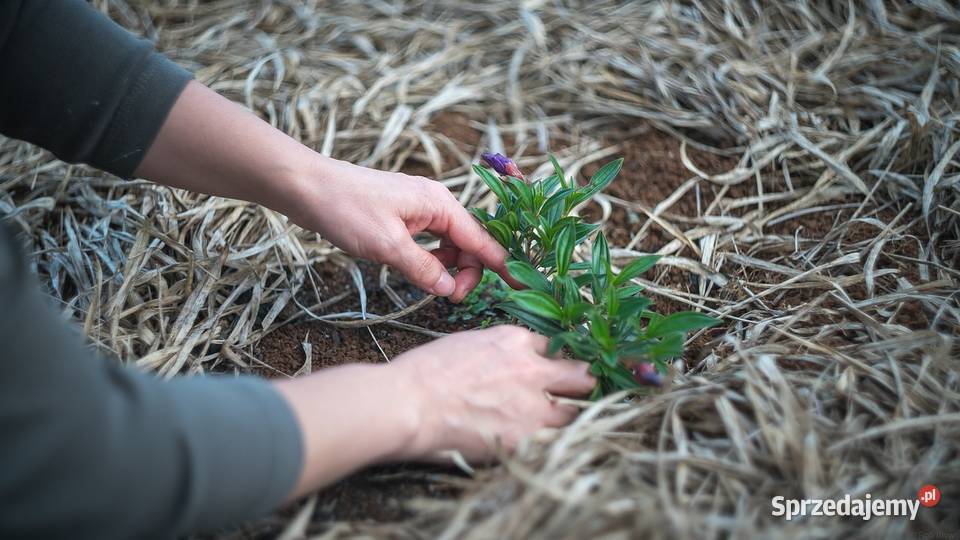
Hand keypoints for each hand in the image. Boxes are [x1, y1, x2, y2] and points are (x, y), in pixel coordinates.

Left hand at [284, 156, 513, 301]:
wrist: (308, 186)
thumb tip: (450, 290)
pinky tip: (418, 272)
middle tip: (450, 298)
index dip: (502, 266)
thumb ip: (424, 269)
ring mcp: (419, 209)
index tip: (522, 287)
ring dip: (447, 267)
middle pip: (469, 244)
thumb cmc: (347, 209)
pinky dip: (430, 259)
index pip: (482, 240)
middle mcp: (436, 204)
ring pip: (449, 244)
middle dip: (467, 272)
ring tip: (433, 287)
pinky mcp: (403, 217)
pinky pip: (430, 242)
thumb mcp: (388, 246)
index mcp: (441, 204)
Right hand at [390, 325, 595, 460]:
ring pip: (574, 412)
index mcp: (515, 341)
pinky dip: (546, 444)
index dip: (551, 362)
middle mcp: (532, 369)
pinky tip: (534, 445)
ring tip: (552, 425)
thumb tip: (508, 366)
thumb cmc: (425, 373)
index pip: (553, 347)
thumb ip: (499, 352)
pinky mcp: (526, 439)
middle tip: (575, 395)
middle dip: (579, 384)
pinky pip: (553, 443)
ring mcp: (533, 406)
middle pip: (580, 375)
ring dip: (565, 418)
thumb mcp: (468, 344)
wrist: (409, 404)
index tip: (549, 372)